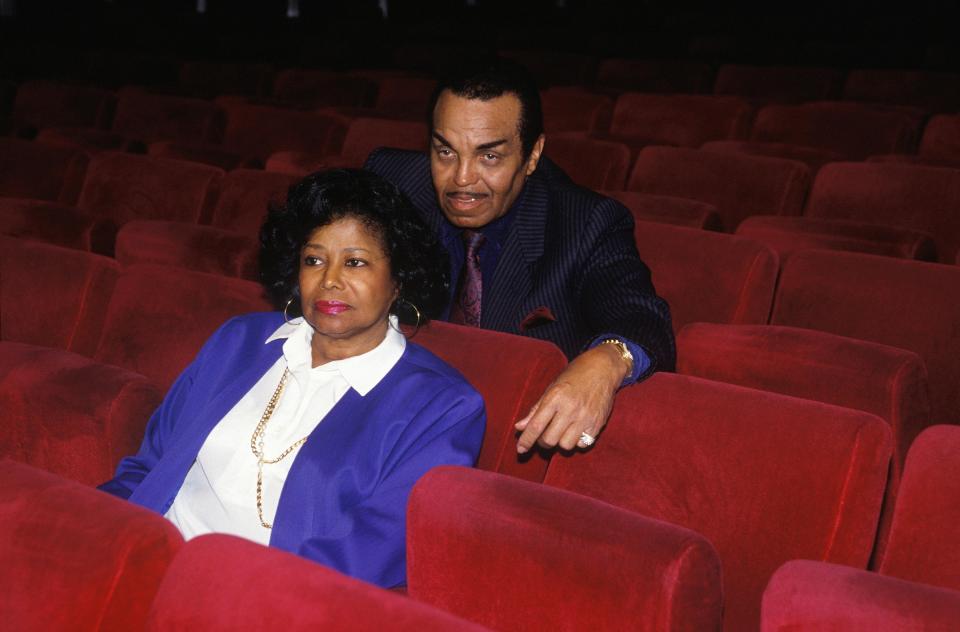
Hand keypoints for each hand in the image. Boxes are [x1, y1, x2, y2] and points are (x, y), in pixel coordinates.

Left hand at [514, 344, 628, 453]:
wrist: (603, 369)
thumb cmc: (574, 376)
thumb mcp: (552, 388)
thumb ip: (536, 409)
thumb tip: (519, 427)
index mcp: (555, 397)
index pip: (536, 426)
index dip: (526, 440)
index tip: (520, 449)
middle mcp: (570, 409)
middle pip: (549, 440)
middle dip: (543, 441)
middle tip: (544, 434)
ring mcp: (585, 418)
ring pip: (566, 445)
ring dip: (560, 442)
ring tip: (561, 431)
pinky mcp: (597, 424)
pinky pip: (582, 444)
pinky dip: (576, 441)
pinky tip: (576, 430)